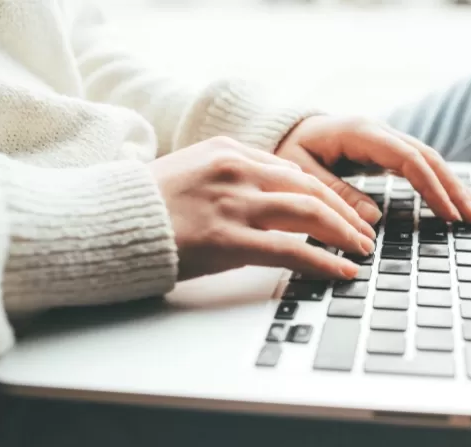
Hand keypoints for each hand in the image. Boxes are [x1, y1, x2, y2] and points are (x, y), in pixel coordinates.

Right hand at [149, 136, 375, 280]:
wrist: (106, 223)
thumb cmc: (146, 206)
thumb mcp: (192, 174)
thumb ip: (232, 180)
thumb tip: (271, 200)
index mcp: (228, 151)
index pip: (293, 171)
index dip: (325, 194)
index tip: (343, 211)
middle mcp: (236, 170)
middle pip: (309, 188)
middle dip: (344, 213)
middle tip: (364, 233)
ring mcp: (232, 203)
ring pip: (309, 213)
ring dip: (343, 233)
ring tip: (361, 251)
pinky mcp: (227, 238)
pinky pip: (291, 249)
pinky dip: (324, 260)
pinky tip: (343, 270)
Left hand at [275, 115, 470, 223]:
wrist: (281, 130)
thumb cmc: (287, 150)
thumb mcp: (301, 174)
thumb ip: (335, 193)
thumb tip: (372, 220)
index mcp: (360, 132)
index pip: (408, 159)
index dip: (432, 187)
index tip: (448, 213)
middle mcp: (378, 131)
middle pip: (427, 158)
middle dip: (453, 188)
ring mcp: (384, 139)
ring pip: (429, 160)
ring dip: (453, 186)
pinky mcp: (384, 150)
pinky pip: (418, 165)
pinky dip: (439, 182)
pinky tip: (456, 198)